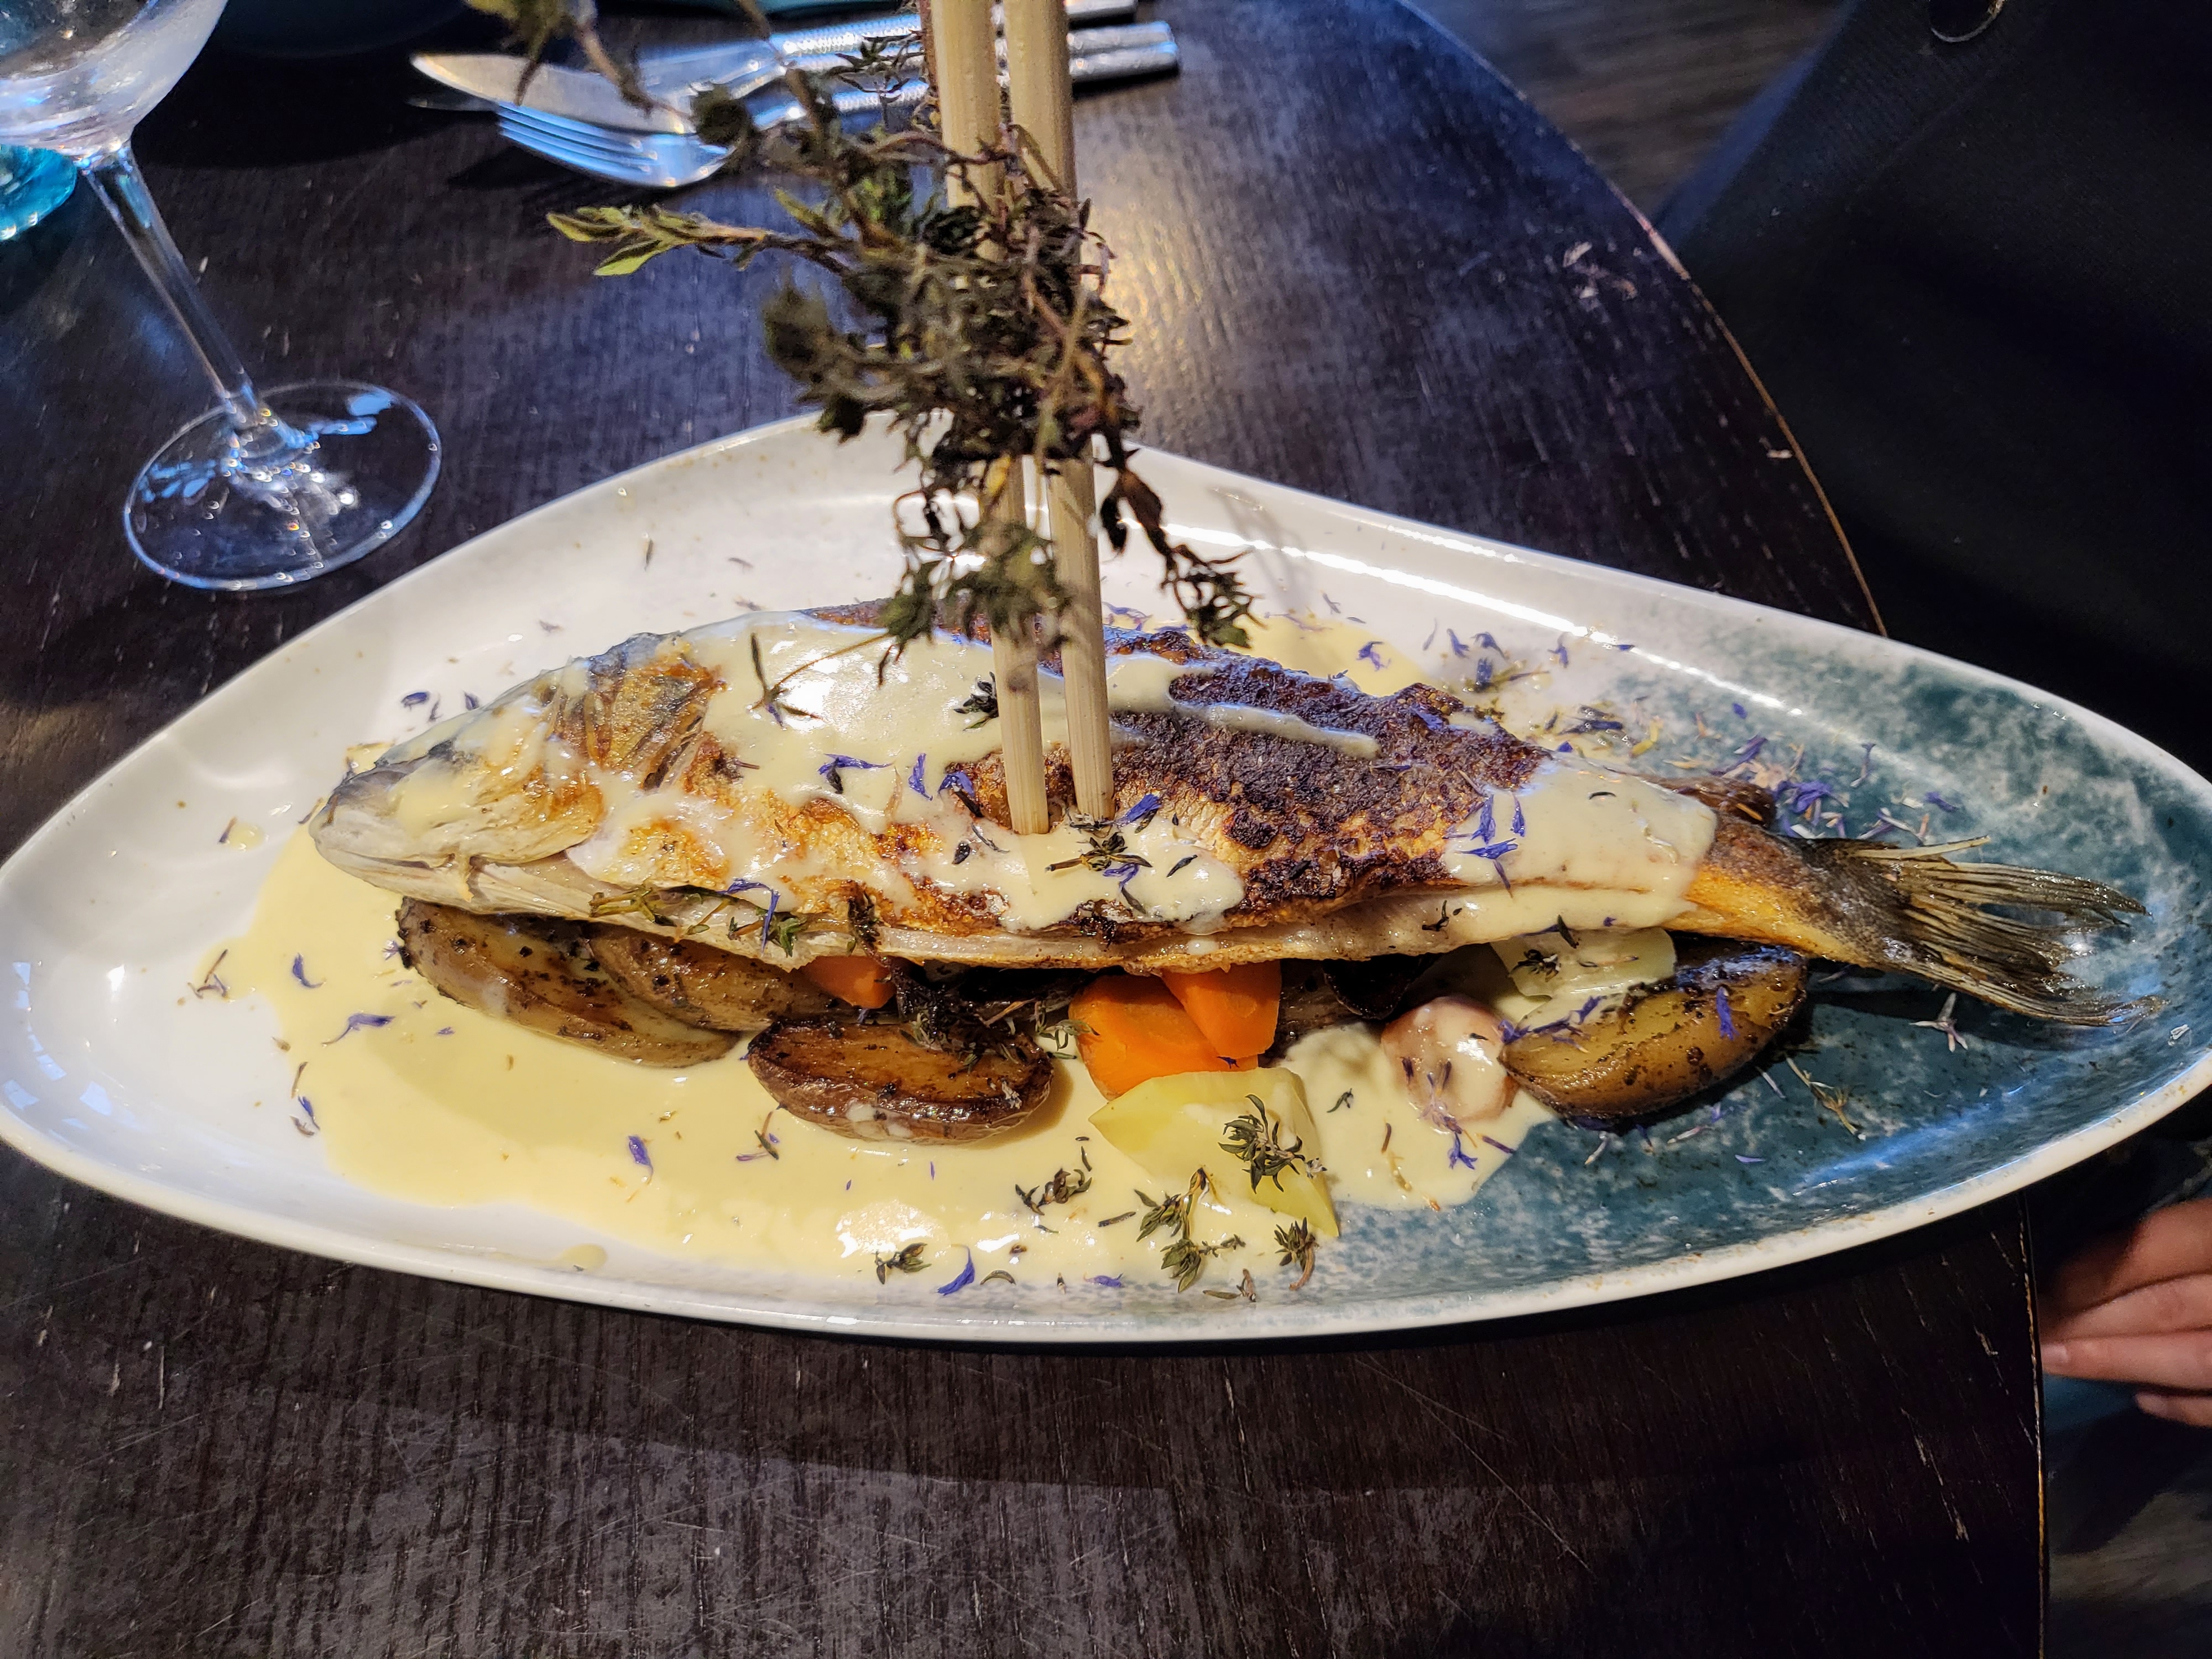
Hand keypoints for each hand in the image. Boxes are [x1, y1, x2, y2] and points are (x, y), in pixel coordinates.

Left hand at [2042, 1194, 2211, 1424]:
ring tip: (2061, 1362)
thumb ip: (2197, 1230)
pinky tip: (2144, 1397)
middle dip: (2092, 1321)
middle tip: (2031, 1332)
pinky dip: (2189, 1405)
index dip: (2097, 1264)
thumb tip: (2115, 1237)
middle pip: (2170, 1306)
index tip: (2040, 1283)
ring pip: (2200, 1361)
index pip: (2163, 1242)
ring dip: (2123, 1364)